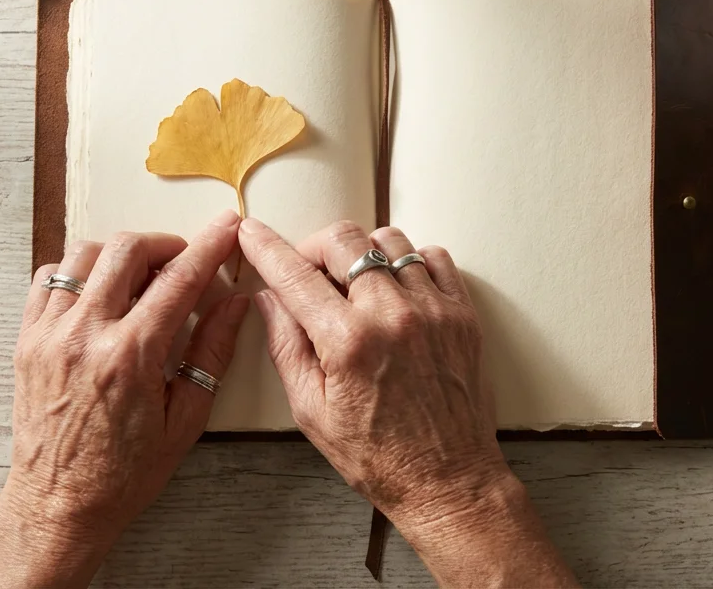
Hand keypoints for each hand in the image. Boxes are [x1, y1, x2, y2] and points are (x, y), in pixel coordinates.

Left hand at [0, 211, 248, 588]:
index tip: (228, 226)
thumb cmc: (124, 474)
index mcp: (132, 357)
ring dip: (120, 253)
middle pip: (128, 249)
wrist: (58, 505)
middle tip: (184, 260)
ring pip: (83, 254)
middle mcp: (86, 336)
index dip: (209, 246)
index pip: (179, 279)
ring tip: (140, 276)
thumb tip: (235, 304)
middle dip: (165, 243)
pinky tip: (98, 292)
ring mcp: (49, 335)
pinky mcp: (27, 341)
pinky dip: (77, 272)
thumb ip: (211, 353)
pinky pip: (48, 278)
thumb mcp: (185, 420)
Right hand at [240, 219, 577, 586]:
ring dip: (363, 253)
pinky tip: (397, 290)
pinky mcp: (462, 314)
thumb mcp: (311, 411)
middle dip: (315, 247)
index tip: (250, 233)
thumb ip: (286, 347)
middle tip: (309, 272)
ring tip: (355, 285)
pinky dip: (409, 263)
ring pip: (390, 240)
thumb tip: (268, 299)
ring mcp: (433, 310)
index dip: (265, 247)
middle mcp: (393, 316)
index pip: (294, 275)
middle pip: (343, 239)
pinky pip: (433, 258)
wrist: (448, 480)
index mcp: (348, 343)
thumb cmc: (378, 457)